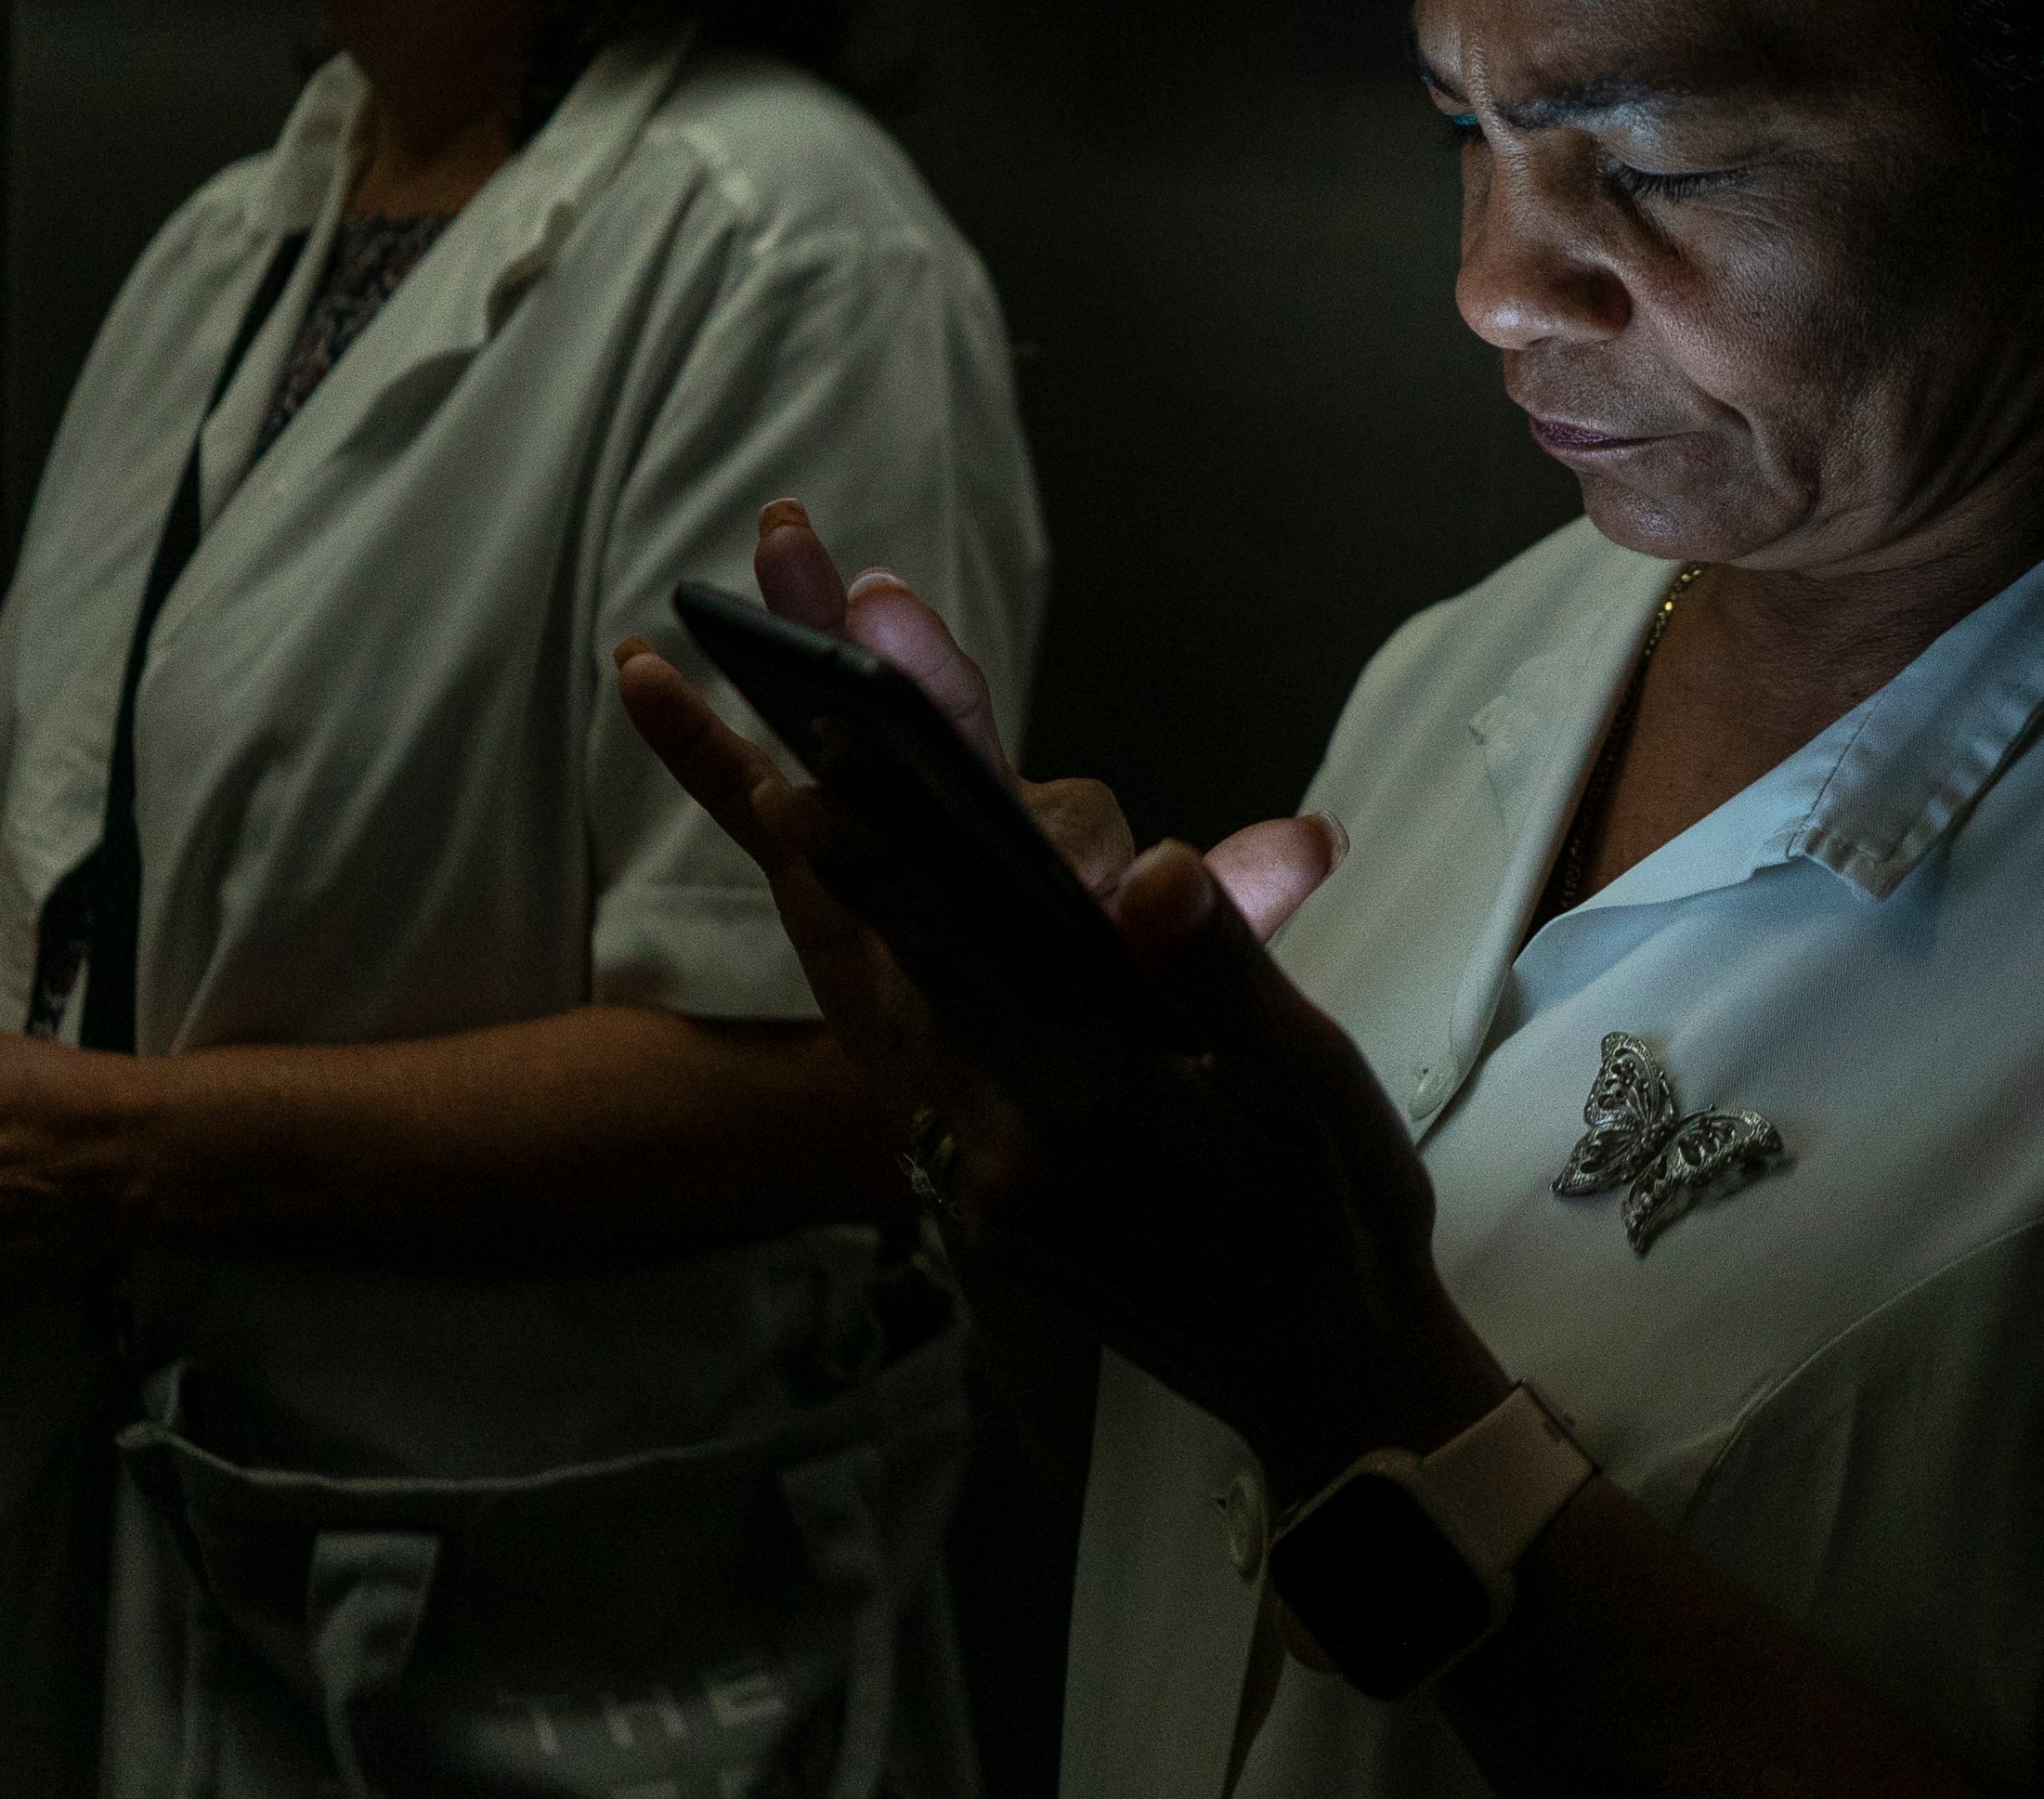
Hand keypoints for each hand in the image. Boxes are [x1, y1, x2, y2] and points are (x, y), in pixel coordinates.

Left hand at [617, 501, 1498, 1497]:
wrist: (1319, 1378)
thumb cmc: (1338, 1213)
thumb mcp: (1313, 1087)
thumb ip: (1226, 976)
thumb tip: (1159, 869)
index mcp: (1088, 1103)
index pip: (964, 947)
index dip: (887, 842)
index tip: (799, 751)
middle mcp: (990, 1138)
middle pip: (885, 939)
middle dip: (810, 797)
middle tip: (705, 665)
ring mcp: (961, 1166)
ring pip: (861, 984)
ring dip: (807, 857)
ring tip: (712, 722)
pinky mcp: (956, 1183)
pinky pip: (887, 1037)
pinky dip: (852, 936)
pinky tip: (818, 841)